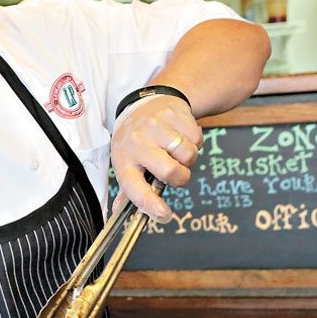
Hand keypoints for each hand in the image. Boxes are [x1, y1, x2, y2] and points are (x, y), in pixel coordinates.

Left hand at [110, 95, 201, 221]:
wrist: (147, 102)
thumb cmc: (135, 139)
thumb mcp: (126, 160)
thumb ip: (128, 188)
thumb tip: (119, 211)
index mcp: (123, 160)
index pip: (135, 188)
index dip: (150, 205)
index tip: (164, 215)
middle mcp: (137, 142)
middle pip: (170, 171)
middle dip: (180, 178)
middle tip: (176, 172)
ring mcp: (155, 126)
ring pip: (188, 156)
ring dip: (188, 159)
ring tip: (176, 151)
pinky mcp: (174, 113)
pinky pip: (197, 139)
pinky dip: (195, 143)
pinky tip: (182, 136)